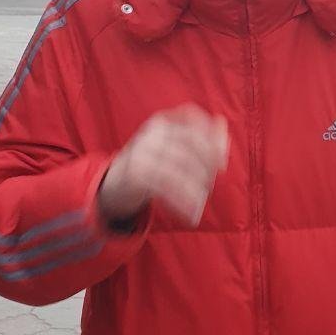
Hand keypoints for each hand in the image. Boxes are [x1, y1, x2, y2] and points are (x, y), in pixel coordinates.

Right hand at [99, 105, 229, 226]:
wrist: (112, 184)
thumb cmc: (151, 165)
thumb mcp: (172, 148)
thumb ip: (199, 137)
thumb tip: (221, 122)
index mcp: (163, 121)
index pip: (193, 119)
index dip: (212, 140)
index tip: (223, 165)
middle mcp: (152, 132)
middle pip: (190, 148)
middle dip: (207, 172)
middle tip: (209, 189)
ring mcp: (142, 151)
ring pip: (180, 170)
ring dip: (195, 192)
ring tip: (198, 206)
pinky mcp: (135, 172)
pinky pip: (166, 188)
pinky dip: (182, 204)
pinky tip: (190, 215)